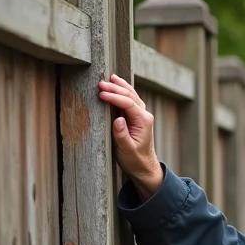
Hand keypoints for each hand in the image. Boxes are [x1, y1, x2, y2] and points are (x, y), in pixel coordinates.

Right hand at [97, 74, 161, 197]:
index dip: (114, 97)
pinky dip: (123, 91)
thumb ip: (122, 135)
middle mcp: (144, 115)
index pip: (128, 103)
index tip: (101, 94)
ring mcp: (141, 115)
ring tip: (110, 78)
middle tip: (100, 83)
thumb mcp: (126, 150)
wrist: (144, 167)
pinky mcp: (137, 117)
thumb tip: (118, 119)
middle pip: (130, 95)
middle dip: (115, 88)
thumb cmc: (134, 160)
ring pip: (131, 95)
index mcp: (143, 121)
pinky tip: (117, 85)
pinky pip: (130, 100)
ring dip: (120, 86)